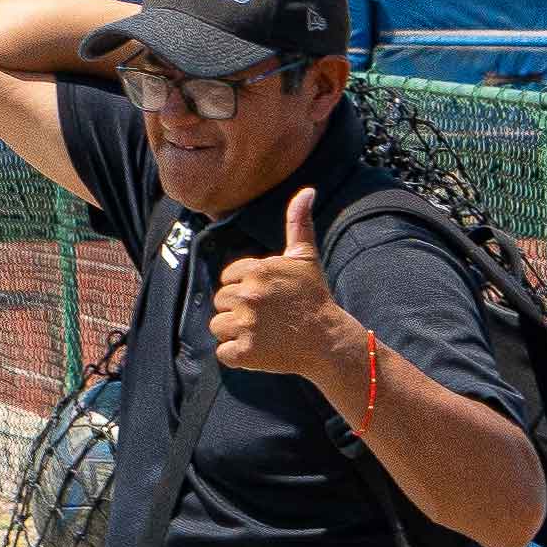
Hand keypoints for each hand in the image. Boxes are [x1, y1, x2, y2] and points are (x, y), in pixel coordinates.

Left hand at [208, 187, 351, 378]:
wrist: (328, 340)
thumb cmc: (315, 298)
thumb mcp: (305, 257)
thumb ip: (298, 223)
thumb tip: (307, 190)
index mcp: (256, 270)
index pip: (227, 279)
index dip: (244, 289)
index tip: (266, 298)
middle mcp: (248, 295)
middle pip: (220, 302)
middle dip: (238, 311)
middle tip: (266, 318)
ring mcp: (245, 324)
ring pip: (218, 327)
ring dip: (235, 333)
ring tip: (262, 333)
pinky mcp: (245, 352)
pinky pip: (224, 354)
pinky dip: (237, 356)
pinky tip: (258, 351)